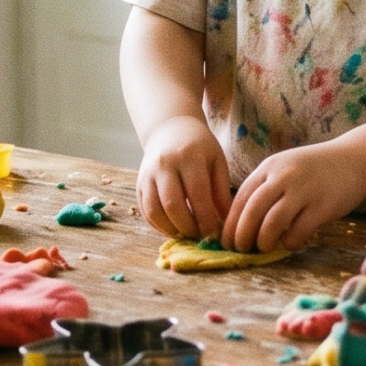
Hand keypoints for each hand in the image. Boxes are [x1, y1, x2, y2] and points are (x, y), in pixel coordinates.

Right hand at [136, 115, 231, 239]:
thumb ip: (221, 190)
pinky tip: (174, 229)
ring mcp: (148, 174)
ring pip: (155, 210)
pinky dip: (159, 226)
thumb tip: (226, 222)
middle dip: (188, 227)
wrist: (170, 129)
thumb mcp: (216, 161)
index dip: (206, 218)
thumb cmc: (199, 147)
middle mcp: (164, 164)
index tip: (214, 234)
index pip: (197, 193)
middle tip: (201, 236)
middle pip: (173, 205)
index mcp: (188, 156)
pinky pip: (146, 211)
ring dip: (172, 229)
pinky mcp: (139, 184)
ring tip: (187, 234)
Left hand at [223, 142, 365, 254]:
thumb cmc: (314, 170)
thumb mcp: (284, 168)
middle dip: (242, 236)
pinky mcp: (322, 206)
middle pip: (252, 211)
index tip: (226, 241)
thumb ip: (264, 189)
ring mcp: (303, 190)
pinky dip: (290, 242)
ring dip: (263, 241)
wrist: (353, 161)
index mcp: (269, 167)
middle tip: (241, 249)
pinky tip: (291, 242)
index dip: (231, 223)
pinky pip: (298, 231)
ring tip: (264, 248)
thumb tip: (240, 224)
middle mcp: (283, 176)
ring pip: (272, 223)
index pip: (240, 198)